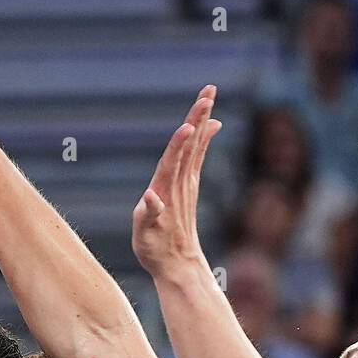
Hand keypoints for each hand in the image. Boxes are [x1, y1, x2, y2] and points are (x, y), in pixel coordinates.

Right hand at [132, 86, 220, 278]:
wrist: (178, 266)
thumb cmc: (156, 252)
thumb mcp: (144, 237)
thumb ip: (147, 216)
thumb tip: (151, 197)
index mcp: (166, 192)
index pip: (174, 162)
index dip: (180, 143)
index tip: (190, 125)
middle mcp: (179, 184)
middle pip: (190, 144)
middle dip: (198, 116)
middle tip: (209, 91)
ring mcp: (186, 184)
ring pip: (196, 145)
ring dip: (202, 119)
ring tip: (209, 96)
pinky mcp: (189, 187)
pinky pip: (198, 156)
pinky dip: (204, 138)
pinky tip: (213, 124)